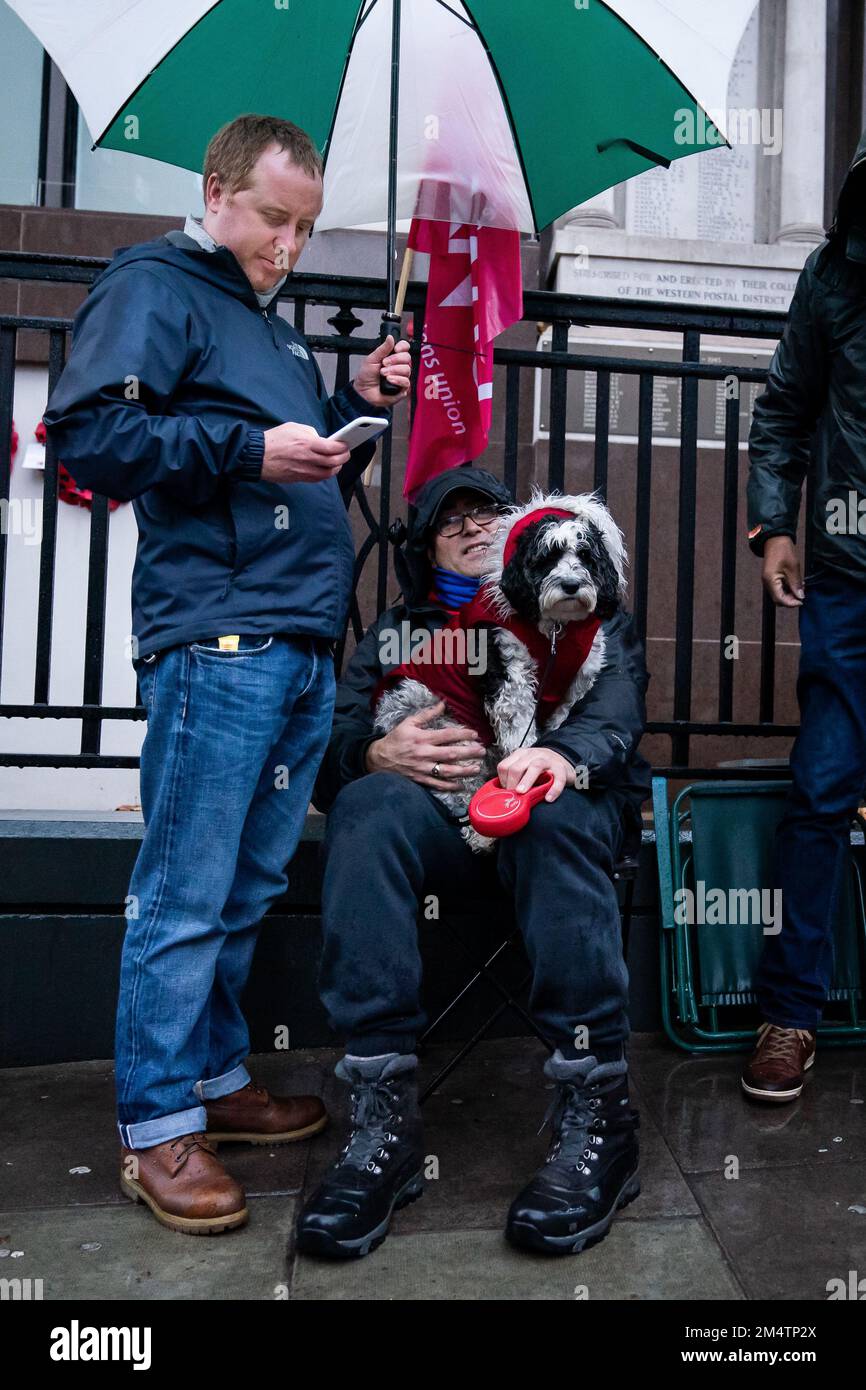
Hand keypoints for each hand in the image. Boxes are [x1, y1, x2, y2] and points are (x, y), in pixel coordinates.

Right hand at [260, 422, 349, 482]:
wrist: (257, 456)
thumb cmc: (273, 440)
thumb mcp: (293, 427)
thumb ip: (310, 432)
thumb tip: (320, 439)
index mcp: (307, 444)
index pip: (333, 448)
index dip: (342, 446)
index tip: (345, 444)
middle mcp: (308, 459)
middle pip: (334, 462)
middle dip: (344, 458)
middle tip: (345, 453)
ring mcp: (304, 471)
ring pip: (328, 473)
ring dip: (336, 468)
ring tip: (338, 462)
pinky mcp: (299, 478)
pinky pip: (318, 479)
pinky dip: (326, 474)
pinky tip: (326, 469)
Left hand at [352, 335, 411, 408]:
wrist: (363, 392)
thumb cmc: (366, 377)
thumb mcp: (372, 359)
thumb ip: (382, 348)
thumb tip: (390, 337)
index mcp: (393, 357)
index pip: (404, 348)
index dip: (402, 347)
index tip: (395, 349)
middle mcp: (399, 366)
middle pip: (407, 357)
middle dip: (395, 360)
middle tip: (384, 363)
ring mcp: (401, 377)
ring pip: (407, 369)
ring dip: (394, 370)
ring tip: (383, 374)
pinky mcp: (402, 388)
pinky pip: (406, 382)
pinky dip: (397, 380)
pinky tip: (389, 380)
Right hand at [365, 700, 485, 789]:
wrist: (378, 758)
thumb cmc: (395, 739)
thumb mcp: (408, 723)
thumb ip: (427, 715)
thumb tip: (442, 704)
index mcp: (422, 738)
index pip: (447, 735)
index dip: (462, 734)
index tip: (475, 734)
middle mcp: (424, 754)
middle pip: (451, 753)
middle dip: (468, 752)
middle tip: (482, 751)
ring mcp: (423, 768)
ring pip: (447, 771)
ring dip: (463, 770)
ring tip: (476, 768)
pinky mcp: (420, 779)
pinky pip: (437, 784)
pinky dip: (450, 786)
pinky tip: (461, 785)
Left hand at [496, 747, 575, 802]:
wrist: (563, 762)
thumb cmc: (541, 769)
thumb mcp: (525, 768)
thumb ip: (515, 777)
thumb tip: (504, 795)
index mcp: (520, 755)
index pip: (504, 766)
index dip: (503, 781)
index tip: (506, 792)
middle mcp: (533, 754)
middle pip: (517, 767)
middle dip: (512, 783)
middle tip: (513, 796)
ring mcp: (548, 760)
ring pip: (535, 767)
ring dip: (527, 781)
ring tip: (522, 793)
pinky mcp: (561, 768)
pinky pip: (558, 778)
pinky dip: (553, 789)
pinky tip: (548, 798)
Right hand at [761, 535, 803, 606]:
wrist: (776, 539)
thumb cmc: (783, 551)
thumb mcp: (793, 568)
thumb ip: (796, 584)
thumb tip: (800, 596)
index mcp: (771, 580)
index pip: (780, 599)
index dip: (791, 603)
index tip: (802, 601)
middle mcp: (767, 583)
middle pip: (778, 599)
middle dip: (791, 599)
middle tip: (802, 594)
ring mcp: (769, 580)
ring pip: (779, 594)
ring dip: (790, 594)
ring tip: (801, 587)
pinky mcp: (771, 577)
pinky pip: (779, 588)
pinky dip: (787, 588)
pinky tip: (795, 583)